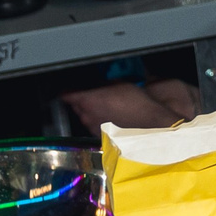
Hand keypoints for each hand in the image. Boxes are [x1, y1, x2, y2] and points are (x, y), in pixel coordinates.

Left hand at [61, 82, 197, 130]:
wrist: (149, 125)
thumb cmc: (136, 105)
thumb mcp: (118, 84)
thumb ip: (101, 82)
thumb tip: (96, 79)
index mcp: (86, 100)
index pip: (66, 93)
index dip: (70, 88)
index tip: (73, 85)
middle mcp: (85, 115)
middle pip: (75, 104)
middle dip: (83, 97)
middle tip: (95, 92)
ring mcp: (92, 127)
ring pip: (85, 114)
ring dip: (91, 109)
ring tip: (107, 103)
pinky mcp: (101, 135)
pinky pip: (94, 124)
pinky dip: (99, 119)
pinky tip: (111, 115)